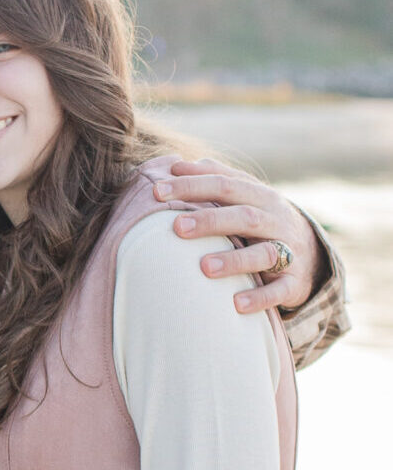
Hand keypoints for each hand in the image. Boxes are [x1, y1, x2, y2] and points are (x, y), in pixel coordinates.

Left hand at [153, 164, 320, 316]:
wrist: (312, 254)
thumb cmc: (263, 221)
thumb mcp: (246, 197)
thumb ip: (217, 179)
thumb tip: (179, 165)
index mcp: (260, 196)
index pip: (224, 185)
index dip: (191, 186)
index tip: (157, 192)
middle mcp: (275, 221)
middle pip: (244, 216)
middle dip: (210, 220)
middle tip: (177, 227)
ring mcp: (288, 251)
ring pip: (263, 253)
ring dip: (234, 260)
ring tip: (203, 267)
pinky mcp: (294, 283)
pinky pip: (279, 291)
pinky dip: (260, 298)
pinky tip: (236, 304)